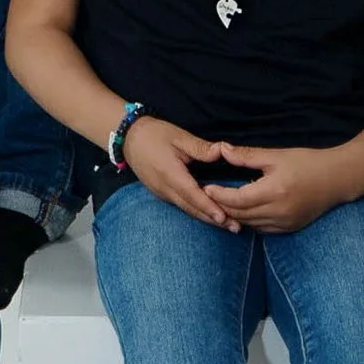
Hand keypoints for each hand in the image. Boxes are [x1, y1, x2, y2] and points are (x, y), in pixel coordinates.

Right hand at [122, 116, 243, 227]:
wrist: (128, 138)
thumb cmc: (154, 134)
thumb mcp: (179, 137)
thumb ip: (201, 148)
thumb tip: (221, 152)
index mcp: (170, 174)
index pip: (193, 194)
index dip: (208, 207)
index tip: (224, 217)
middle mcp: (165, 189)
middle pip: (192, 208)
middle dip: (213, 220)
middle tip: (235, 228)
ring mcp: (162, 193)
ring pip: (187, 209)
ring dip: (206, 218)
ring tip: (227, 225)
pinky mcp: (162, 193)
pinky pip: (182, 205)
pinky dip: (197, 211)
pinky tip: (209, 214)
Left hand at [197, 144, 346, 234]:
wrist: (338, 179)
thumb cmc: (308, 162)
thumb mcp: (277, 155)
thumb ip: (247, 155)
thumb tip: (222, 149)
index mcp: (274, 191)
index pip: (237, 199)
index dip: (219, 195)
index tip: (207, 188)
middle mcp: (278, 212)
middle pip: (239, 215)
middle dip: (221, 206)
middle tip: (209, 196)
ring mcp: (284, 223)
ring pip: (248, 224)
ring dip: (233, 215)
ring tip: (221, 204)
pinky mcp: (289, 228)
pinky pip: (261, 229)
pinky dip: (249, 221)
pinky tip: (243, 212)